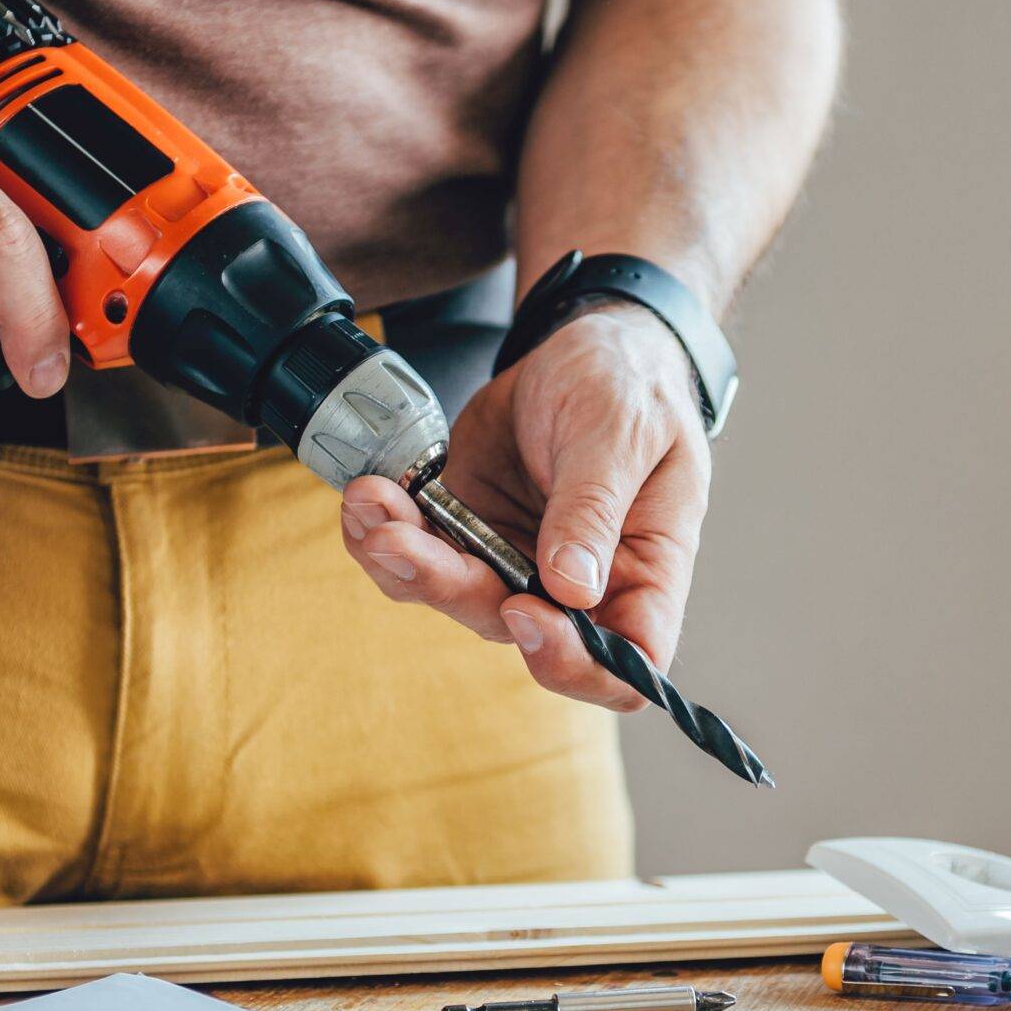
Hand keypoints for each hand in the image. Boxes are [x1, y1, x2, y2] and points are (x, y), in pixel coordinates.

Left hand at [338, 304, 710, 708]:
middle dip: (451, 590)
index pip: (627, 660)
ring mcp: (517, 562)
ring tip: (371, 505)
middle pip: (517, 633)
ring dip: (403, 561)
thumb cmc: (632, 389)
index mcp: (645, 574)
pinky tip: (366, 496)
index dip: (573, 661)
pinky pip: (419, 553)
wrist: (581, 348)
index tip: (522, 610)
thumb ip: (595, 509)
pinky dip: (382, 530)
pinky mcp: (469, 531)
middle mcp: (579, 587)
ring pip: (455, 597)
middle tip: (401, 539)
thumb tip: (571, 589)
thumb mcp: (625, 433)